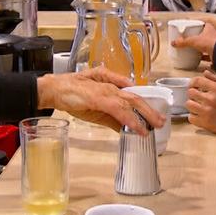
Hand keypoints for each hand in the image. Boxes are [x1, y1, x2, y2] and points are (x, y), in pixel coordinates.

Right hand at [36, 67, 163, 131]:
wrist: (53, 89)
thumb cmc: (71, 95)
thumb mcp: (94, 108)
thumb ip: (110, 117)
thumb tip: (125, 128)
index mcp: (111, 86)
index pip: (132, 95)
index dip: (145, 105)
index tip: (155, 115)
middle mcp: (111, 87)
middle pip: (136, 98)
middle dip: (151, 110)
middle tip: (162, 121)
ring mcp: (106, 91)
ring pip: (131, 102)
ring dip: (145, 115)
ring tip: (155, 126)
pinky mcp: (99, 98)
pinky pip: (119, 109)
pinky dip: (130, 119)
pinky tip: (138, 128)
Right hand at [173, 22, 215, 56]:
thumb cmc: (211, 42)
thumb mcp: (193, 40)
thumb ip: (183, 42)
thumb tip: (174, 43)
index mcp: (208, 28)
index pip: (202, 24)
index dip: (197, 25)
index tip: (190, 27)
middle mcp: (212, 35)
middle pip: (203, 35)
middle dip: (197, 37)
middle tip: (189, 39)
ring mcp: (214, 45)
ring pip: (206, 45)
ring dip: (200, 47)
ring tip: (193, 49)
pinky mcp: (215, 53)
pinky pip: (208, 55)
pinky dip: (203, 57)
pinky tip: (199, 59)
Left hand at [187, 71, 215, 134]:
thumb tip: (205, 72)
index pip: (197, 81)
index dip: (193, 82)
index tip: (194, 85)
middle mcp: (210, 99)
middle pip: (191, 92)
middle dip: (193, 93)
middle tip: (197, 96)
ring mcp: (206, 111)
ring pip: (189, 104)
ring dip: (192, 104)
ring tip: (197, 106)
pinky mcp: (204, 122)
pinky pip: (191, 117)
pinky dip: (193, 116)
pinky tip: (198, 115)